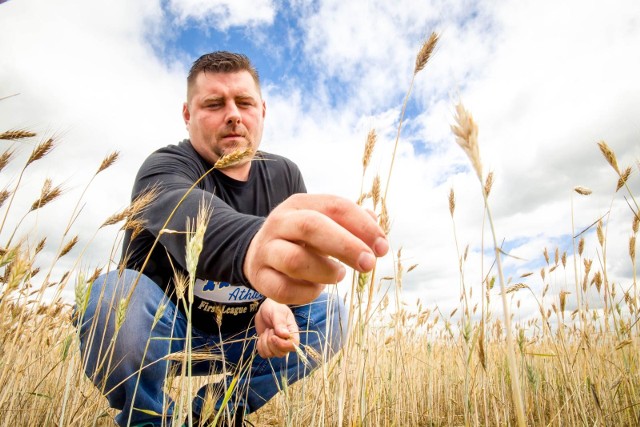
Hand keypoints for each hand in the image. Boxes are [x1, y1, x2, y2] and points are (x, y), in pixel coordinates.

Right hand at [244, 194, 388, 304]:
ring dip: (326, 272)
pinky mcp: (259, 277)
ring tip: (338, 275)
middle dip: (346, 246)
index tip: (382, 248)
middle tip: (368, 264)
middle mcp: (280, 222)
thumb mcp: (324, 222)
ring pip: (296, 260)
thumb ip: (350, 222)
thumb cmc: (302, 238)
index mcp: (300, 204)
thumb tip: (375, 225)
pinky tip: (317, 287)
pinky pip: (284, 290)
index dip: (363, 226)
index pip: (335, 206)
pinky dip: (307, 293)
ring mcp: (266, 250)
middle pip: (312, 227)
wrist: (259, 251)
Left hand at [254, 298, 298, 357]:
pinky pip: (264, 354)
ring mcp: (277, 345)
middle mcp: (286, 341)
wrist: (265, 309)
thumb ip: (280, 323)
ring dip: (264, 343)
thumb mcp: (277, 312)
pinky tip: (262, 336)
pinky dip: (260, 346)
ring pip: (271, 354)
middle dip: (271, 342)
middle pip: (281, 353)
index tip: (273, 336)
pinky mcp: (268, 347)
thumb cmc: (274, 307)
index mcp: (292, 332)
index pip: (293, 345)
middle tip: (269, 329)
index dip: (283, 345)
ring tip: (266, 331)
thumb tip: (285, 335)